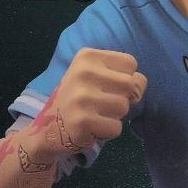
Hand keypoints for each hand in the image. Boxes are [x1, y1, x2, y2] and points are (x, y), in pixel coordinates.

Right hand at [22, 48, 146, 159]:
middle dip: (123, 97)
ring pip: (124, 107)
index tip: (107, 86)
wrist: (50, 127)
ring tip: (96, 114)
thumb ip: (123, 76)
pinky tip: (92, 127)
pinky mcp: (82, 122)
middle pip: (130, 85)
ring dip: (115, 116)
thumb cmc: (81, 98)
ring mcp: (81, 98)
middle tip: (102, 103)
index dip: (126, 77)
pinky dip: (108, 132)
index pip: (130, 63)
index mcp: (87, 56)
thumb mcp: (97, 76)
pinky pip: (116, 128)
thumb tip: (138, 88)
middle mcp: (82, 73)